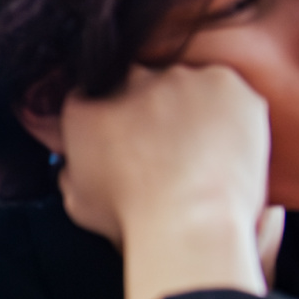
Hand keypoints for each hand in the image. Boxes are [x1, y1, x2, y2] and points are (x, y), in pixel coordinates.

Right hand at [57, 64, 271, 298]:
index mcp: (86, 106)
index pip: (91, 97)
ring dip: (189, 111)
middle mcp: (129, 80)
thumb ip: (71, 168)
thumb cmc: (133, 218)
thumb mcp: (77, 199)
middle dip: (149, 112)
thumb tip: (75, 161)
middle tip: (164, 152)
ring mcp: (179, 77)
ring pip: (184, 86)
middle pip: (139, 86)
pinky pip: (225, 90)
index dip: (108, 120)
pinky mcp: (222, 82)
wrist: (189, 220)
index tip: (122, 140)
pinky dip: (227, 112)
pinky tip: (223, 147)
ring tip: (199, 155)